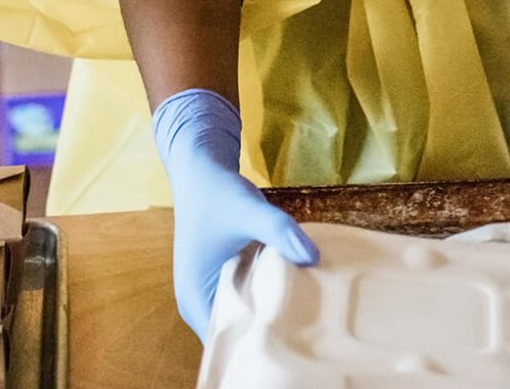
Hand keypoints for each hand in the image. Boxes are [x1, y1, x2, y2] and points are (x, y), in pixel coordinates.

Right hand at [153, 89, 318, 341]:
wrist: (203, 165)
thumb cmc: (217, 191)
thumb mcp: (248, 210)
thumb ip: (278, 231)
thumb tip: (312, 256)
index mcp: (196, 300)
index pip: (228, 343)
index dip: (257, 345)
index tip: (292, 335)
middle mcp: (201, 304)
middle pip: (239, 333)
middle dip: (269, 330)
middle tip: (309, 322)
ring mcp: (212, 291)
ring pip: (246, 315)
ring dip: (271, 310)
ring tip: (307, 308)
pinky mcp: (225, 277)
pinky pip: (248, 296)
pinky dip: (268, 293)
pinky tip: (294, 287)